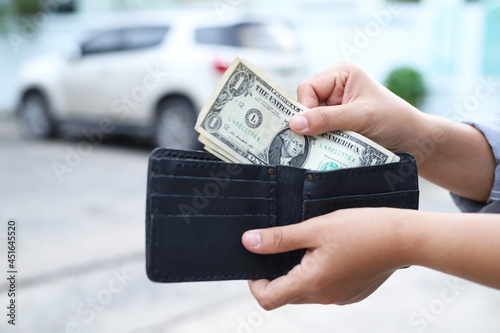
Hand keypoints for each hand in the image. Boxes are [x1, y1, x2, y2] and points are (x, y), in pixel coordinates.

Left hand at [241, 207, 411, 309]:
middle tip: (280, 245)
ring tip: (306, 244)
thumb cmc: (362, 229)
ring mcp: (339, 297)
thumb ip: (280, 238)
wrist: (405, 238)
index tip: (257, 260)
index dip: (255, 282)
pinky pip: (324, 289)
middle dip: (275, 274)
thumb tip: (248, 242)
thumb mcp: (315, 228)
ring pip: (305, 291)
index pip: (267, 299)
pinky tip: (327, 251)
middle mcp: (324, 297)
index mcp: (312, 283)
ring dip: (296, 272)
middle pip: (285, 295)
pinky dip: (316, 274)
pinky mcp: (351, 293)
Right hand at [290, 61, 423, 153]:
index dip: (305, 108)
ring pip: (311, 122)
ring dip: (317, 135)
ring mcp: (336, 108)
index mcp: (342, 74)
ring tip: (329, 145)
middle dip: (311, 123)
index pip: (307, 88)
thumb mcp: (359, 117)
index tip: (309, 128)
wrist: (417, 142)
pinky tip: (331, 149)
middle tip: (316, 140)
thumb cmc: (395, 121)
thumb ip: (326, 119)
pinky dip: (322, 143)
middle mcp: (336, 88)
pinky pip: (319, 133)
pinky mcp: (338, 125)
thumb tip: (294, 124)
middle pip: (306, 105)